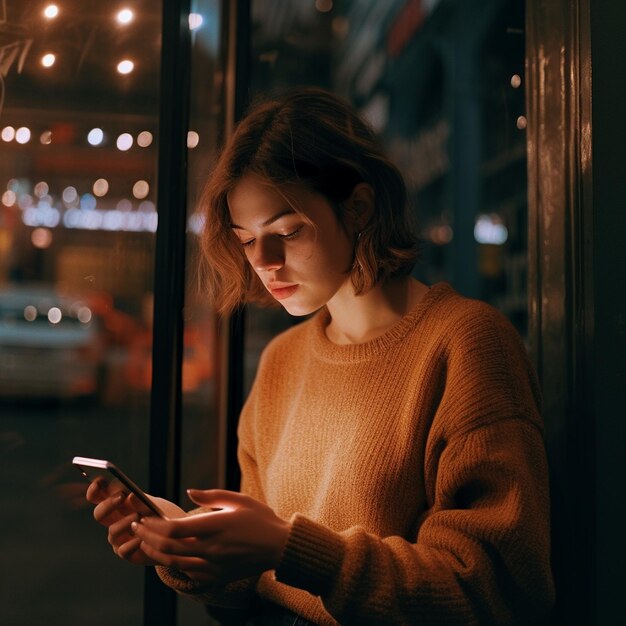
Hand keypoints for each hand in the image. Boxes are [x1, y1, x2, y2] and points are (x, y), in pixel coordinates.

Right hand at [86, 478, 185, 564]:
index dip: (94, 490)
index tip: (99, 481)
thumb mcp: (153, 505)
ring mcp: (119, 539)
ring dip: (124, 523)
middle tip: (121, 497)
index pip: (98, 497)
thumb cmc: (161, 517)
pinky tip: (142, 538)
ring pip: (111, 531)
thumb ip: (141, 501)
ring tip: (138, 516)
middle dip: (108, 505)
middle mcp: (115, 522)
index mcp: (118, 506)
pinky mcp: (127, 553)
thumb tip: (129, 495)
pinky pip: (123, 550)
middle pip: (99, 514)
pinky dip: (133, 543)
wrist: (176, 537)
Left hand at [131, 489, 290, 583]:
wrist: (279, 547)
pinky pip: (188, 573)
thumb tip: (189, 492)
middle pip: (168, 546)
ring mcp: (213, 565)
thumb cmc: (260, 519)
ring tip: (145, 542)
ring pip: (174, 562)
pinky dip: (173, 565)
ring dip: (155, 552)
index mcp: (216, 526)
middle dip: (147, 536)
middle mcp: (211, 548)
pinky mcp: (217, 576)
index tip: (144, 517)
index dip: (154, 524)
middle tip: (136, 527)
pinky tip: (168, 556)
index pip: (175, 528)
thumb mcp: (239, 499)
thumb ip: (212, 495)